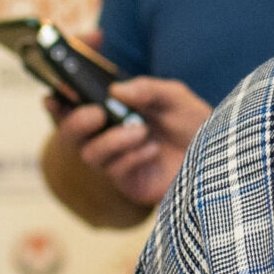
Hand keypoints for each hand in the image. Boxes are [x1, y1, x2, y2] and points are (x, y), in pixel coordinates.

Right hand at [47, 75, 211, 208]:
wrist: (220, 156)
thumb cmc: (193, 122)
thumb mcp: (175, 97)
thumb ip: (148, 89)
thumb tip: (116, 90)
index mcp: (113, 110)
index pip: (75, 104)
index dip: (58, 99)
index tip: (53, 94)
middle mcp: (107, 135)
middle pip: (69, 134)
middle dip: (75, 122)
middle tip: (97, 113)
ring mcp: (115, 161)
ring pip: (90, 155)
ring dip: (112, 140)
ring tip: (141, 131)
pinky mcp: (129, 183)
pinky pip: (115, 171)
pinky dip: (132, 157)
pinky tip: (152, 150)